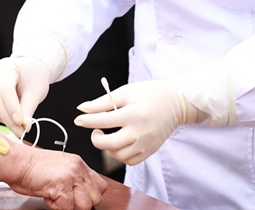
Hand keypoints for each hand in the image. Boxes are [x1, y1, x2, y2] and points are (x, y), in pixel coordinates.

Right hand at [0, 56, 51, 136]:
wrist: (27, 71)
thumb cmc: (33, 78)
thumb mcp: (36, 92)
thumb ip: (29, 109)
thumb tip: (24, 127)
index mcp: (7, 67)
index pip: (6, 89)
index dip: (12, 108)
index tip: (21, 122)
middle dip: (8, 119)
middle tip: (21, 131)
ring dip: (2, 120)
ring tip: (15, 122)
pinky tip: (6, 117)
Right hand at [6, 146, 106, 209]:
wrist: (17, 162)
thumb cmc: (32, 167)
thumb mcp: (59, 168)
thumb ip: (73, 178)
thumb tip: (80, 196)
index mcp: (79, 164)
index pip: (100, 186)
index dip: (90, 196)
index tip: (77, 199)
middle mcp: (78, 168)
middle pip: (95, 198)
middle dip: (80, 204)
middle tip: (64, 199)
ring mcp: (71, 176)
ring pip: (84, 206)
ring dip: (69, 207)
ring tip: (55, 197)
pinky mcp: (62, 185)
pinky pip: (67, 208)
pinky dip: (55, 207)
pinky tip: (48, 197)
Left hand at [74, 79, 195, 165]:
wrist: (176, 103)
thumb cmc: (149, 94)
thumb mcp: (126, 92)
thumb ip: (103, 102)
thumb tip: (82, 109)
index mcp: (133, 114)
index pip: (104, 121)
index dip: (87, 120)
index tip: (78, 119)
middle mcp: (140, 132)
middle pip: (109, 144)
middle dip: (96, 138)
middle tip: (96, 129)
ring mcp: (146, 144)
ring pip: (118, 155)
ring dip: (108, 147)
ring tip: (110, 134)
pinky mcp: (150, 151)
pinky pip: (129, 161)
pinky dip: (120, 154)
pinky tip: (120, 142)